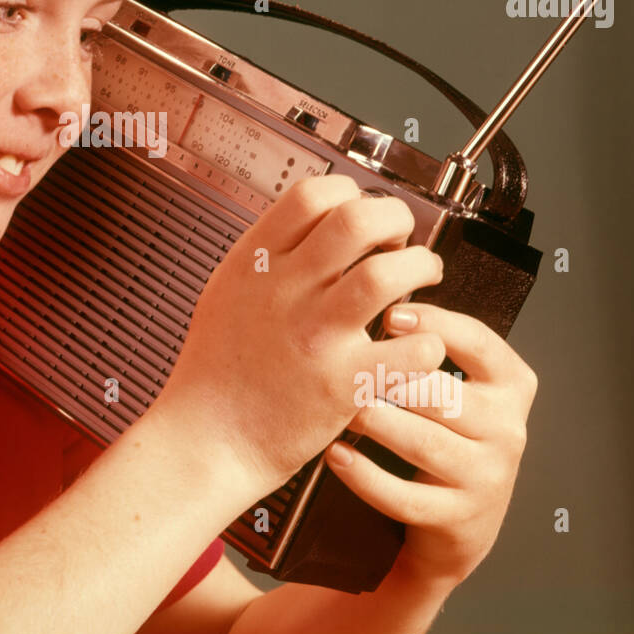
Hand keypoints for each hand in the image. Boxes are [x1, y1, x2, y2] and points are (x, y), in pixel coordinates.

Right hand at [151, 174, 446, 507]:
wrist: (208, 439)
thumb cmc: (216, 374)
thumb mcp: (225, 292)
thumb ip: (266, 256)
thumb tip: (308, 223)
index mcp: (255, 263)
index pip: (313, 194)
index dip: (350, 194)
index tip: (360, 213)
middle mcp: (285, 292)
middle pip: (357, 220)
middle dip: (395, 219)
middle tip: (400, 240)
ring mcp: (315, 336)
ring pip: (387, 274)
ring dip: (420, 268)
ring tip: (422, 279)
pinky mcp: (343, 383)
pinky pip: (408, 346)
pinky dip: (425, 339)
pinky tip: (415, 343)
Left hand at [325, 301, 537, 584]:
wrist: (463, 516)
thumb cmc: (449, 429)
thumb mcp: (462, 383)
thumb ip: (435, 343)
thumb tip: (379, 286)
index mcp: (511, 383)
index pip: (480, 342)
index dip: (436, 325)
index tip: (390, 315)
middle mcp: (507, 429)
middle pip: (444, 395)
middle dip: (392, 378)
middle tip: (346, 363)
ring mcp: (485, 477)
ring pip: (424, 444)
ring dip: (376, 422)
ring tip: (340, 404)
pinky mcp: (456, 517)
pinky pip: (404, 496)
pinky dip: (365, 476)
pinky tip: (335, 454)